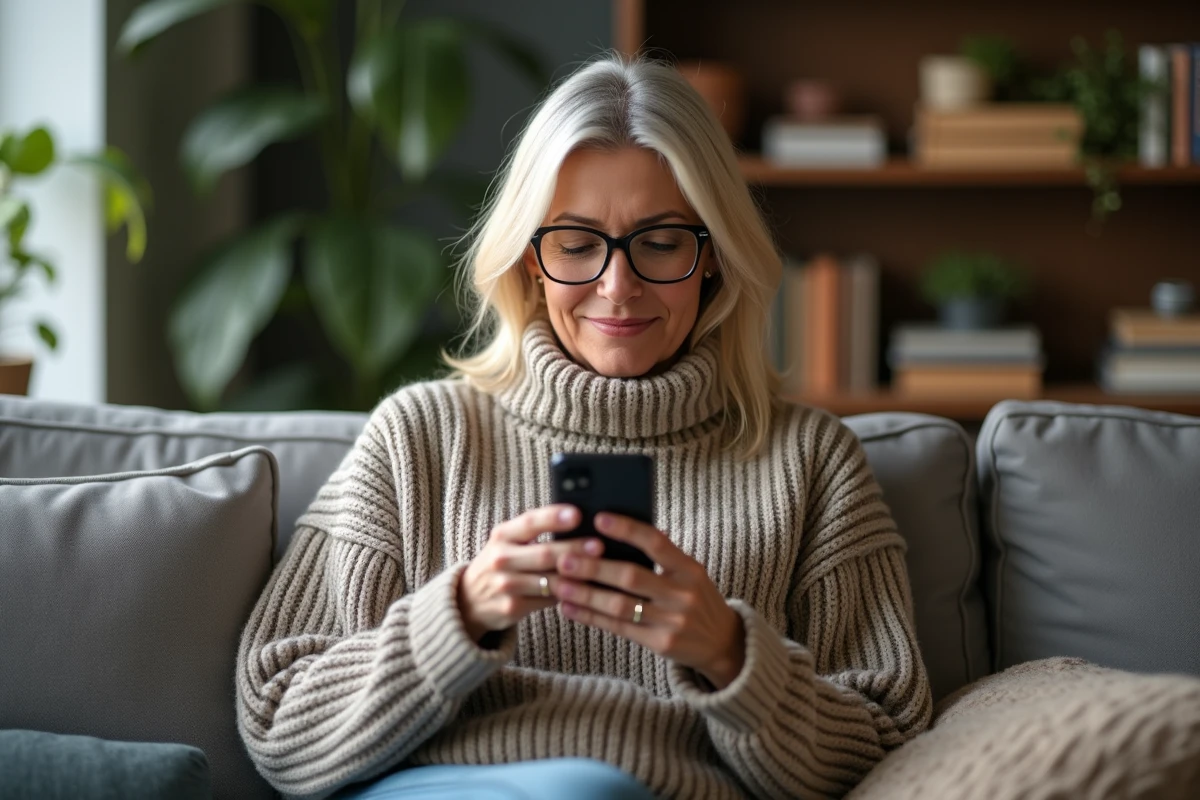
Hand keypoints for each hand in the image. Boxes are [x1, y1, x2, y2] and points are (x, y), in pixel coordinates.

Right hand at [458, 504, 601, 643]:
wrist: (469, 599)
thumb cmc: (502, 563)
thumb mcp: (508, 542)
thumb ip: (535, 531)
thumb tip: (579, 521)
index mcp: (502, 535)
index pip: (530, 522)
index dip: (554, 518)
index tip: (577, 514)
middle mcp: (501, 558)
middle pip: (544, 554)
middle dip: (574, 549)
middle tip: (600, 545)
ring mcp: (505, 585)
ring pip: (549, 580)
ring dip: (577, 576)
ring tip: (601, 569)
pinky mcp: (512, 607)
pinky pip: (548, 600)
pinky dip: (569, 595)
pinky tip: (586, 590)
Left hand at [553, 513, 745, 689]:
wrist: (723, 642)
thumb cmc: (697, 599)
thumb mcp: (690, 573)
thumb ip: (663, 556)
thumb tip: (622, 531)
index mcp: (689, 568)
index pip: (656, 543)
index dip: (627, 529)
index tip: (599, 519)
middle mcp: (683, 594)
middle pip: (631, 577)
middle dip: (594, 567)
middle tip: (564, 558)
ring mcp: (673, 621)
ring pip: (620, 606)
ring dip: (586, 595)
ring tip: (560, 584)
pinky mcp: (661, 644)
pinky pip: (620, 628)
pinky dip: (592, 617)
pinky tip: (571, 608)